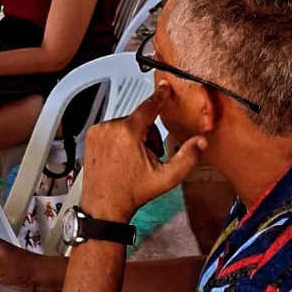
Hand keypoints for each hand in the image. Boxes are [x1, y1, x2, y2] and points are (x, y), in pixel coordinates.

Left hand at [79, 88, 206, 222]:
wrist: (105, 204)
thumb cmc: (133, 191)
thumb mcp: (167, 178)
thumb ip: (188, 158)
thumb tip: (201, 141)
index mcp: (128, 133)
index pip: (148, 107)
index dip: (159, 96)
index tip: (164, 86)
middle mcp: (110, 127)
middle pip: (139, 121)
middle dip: (147, 136)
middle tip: (147, 159)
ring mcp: (98, 131)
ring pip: (125, 126)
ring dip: (133, 138)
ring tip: (132, 161)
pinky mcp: (91, 136)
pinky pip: (111, 130)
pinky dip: (119, 140)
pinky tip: (120, 159)